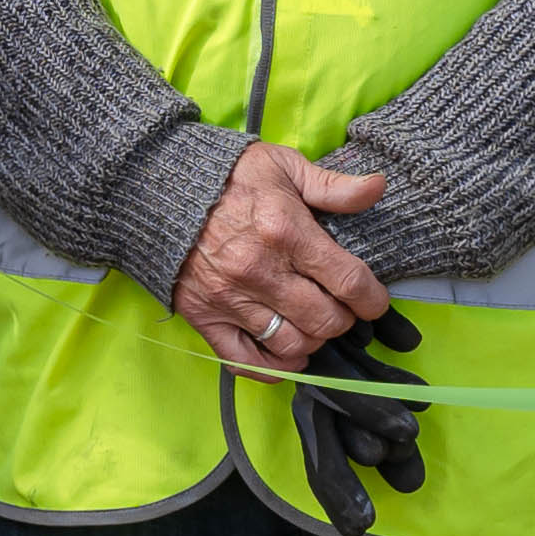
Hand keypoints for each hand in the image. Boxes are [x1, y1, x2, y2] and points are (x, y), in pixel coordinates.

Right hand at [173, 137, 392, 371]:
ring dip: (313, 341)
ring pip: (292, 345)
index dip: (372, 298)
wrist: (157, 188)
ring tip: (313, 325)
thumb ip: (332, 185)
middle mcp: (260, 271)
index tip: (374, 300)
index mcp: (285, 231)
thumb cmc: (228, 176)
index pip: (348, 281)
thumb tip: (377, 187)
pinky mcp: (205, 317)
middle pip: (325, 320)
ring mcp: (230, 299)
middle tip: (342, 308)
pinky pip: (245, 362)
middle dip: (344, 319)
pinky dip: (273, 369)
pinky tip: (288, 355)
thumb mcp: (283, 166)